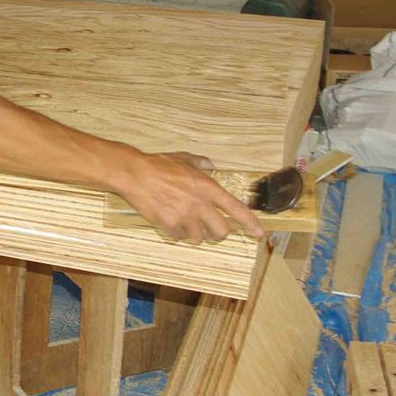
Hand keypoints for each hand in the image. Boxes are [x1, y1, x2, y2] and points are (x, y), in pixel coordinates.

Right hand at [116, 151, 265, 242]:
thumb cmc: (159, 164)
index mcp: (207, 188)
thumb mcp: (184, 158)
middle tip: (210, 228)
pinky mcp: (168, 225)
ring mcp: (184, 217)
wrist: (135, 174)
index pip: (236, 209)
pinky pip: (179, 237)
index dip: (250, 223)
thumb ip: (201, 163)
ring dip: (194, 232)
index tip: (259, 233)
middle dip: (218, 233)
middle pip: (221, 232)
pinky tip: (170, 221)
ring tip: (184, 220)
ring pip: (199, 237)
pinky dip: (176, 233)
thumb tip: (211, 166)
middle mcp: (199, 205)